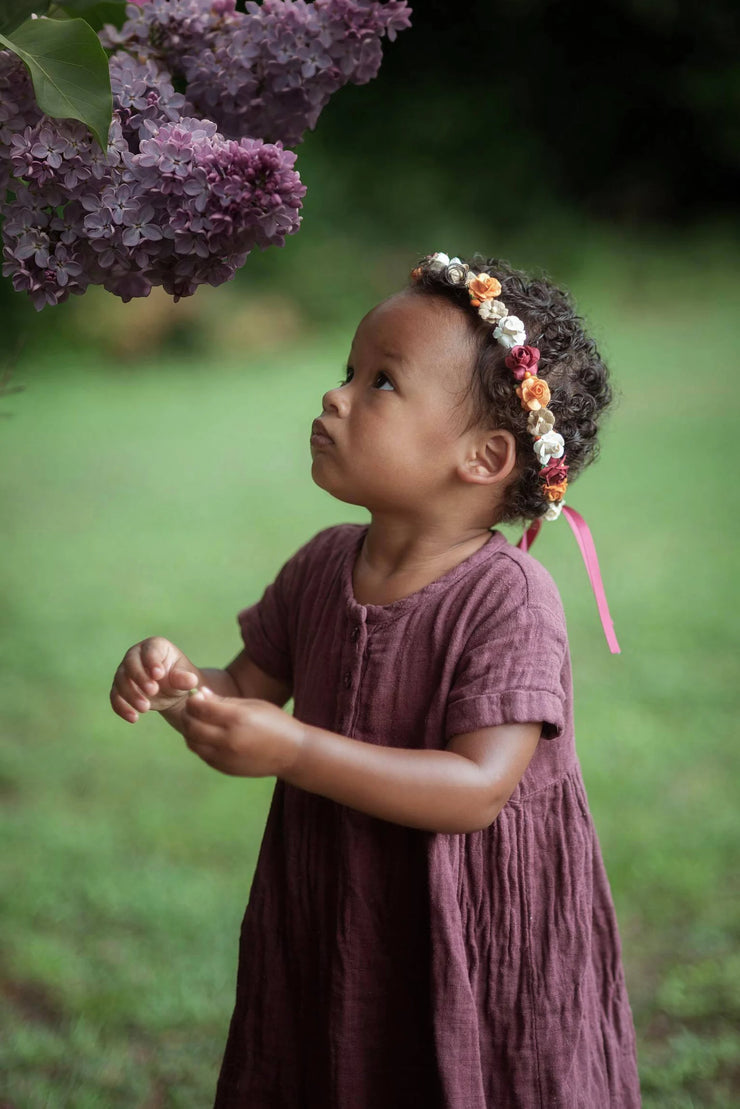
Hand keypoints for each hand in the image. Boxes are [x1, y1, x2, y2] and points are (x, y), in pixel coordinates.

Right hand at [110, 636, 199, 722]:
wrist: (170, 692)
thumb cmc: (179, 678)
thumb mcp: (185, 678)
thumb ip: (185, 678)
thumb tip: (191, 680)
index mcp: (154, 646)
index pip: (150, 650)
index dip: (152, 661)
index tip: (159, 675)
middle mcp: (136, 655)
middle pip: (131, 663)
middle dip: (140, 678)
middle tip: (153, 691)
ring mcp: (125, 671)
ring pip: (121, 681)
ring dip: (131, 695)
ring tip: (145, 708)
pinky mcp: (119, 688)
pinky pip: (115, 697)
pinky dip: (122, 707)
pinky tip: (133, 718)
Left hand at [181, 689, 303, 777]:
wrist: (292, 753)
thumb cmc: (275, 723)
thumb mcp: (253, 705)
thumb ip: (224, 701)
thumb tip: (200, 693)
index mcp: (237, 719)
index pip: (201, 708)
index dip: (193, 700)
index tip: (195, 696)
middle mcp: (228, 740)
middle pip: (192, 726)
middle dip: (188, 715)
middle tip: (192, 708)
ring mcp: (225, 757)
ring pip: (192, 743)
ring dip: (190, 731)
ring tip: (198, 722)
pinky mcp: (224, 768)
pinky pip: (202, 754)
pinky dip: (199, 743)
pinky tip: (207, 735)